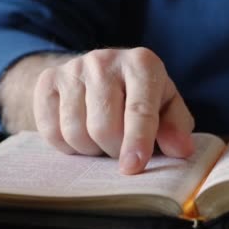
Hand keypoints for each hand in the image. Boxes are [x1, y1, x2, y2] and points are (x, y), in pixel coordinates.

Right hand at [33, 47, 194, 173]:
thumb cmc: (140, 96)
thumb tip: (180, 149)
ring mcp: (73, 68)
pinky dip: (66, 145)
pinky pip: (50, 130)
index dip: (137, 141)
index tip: (133, 167)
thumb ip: (176, 127)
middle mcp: (105, 60)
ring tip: (102, 142)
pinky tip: (80, 135)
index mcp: (142, 64)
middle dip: (113, 151)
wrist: (99, 73)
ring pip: (75, 131)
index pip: (139, 109)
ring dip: (90, 150)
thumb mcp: (166, 106)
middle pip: (104, 126)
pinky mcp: (48, 80)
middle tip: (121, 151)